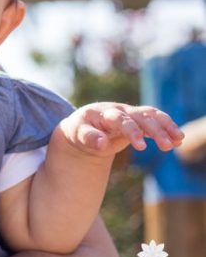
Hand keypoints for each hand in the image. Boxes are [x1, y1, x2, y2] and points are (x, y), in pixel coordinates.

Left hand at [59, 102, 183, 156]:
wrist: (82, 125)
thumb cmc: (79, 130)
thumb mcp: (78, 134)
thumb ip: (90, 138)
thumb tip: (102, 144)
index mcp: (103, 113)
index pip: (121, 119)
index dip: (132, 131)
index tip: (140, 147)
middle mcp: (119, 110)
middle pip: (140, 116)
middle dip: (154, 130)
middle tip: (166, 146)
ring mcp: (129, 113)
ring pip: (150, 115)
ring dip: (165, 126)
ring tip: (178, 140)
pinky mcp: (136, 118)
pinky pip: (154, 119)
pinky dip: (166, 127)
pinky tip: (177, 139)